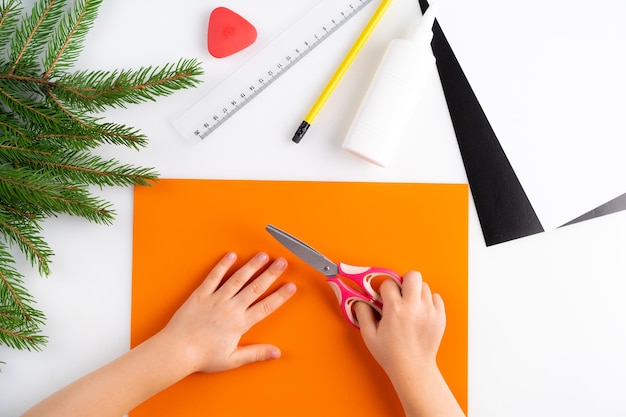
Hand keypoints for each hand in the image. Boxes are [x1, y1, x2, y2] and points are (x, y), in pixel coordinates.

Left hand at [159, 251, 296, 373]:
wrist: (177, 350)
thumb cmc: (202, 357)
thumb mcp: (232, 360)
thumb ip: (256, 354)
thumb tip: (276, 352)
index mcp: (240, 324)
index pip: (265, 307)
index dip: (280, 296)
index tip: (291, 286)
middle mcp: (230, 308)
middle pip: (255, 288)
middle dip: (271, 274)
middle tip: (282, 262)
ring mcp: (215, 299)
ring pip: (237, 279)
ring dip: (251, 266)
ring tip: (262, 255)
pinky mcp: (200, 294)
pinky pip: (213, 277)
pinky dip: (222, 265)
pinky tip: (231, 255)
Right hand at [354, 271, 444, 379]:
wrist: (413, 369)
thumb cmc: (391, 355)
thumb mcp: (369, 336)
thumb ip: (362, 314)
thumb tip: (359, 301)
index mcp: (395, 310)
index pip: (389, 283)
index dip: (384, 289)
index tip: (384, 296)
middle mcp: (414, 307)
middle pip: (413, 275)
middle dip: (404, 281)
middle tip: (400, 292)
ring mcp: (429, 311)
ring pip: (424, 286)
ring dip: (415, 292)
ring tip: (410, 304)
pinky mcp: (440, 317)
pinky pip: (436, 297)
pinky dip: (428, 300)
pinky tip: (420, 310)